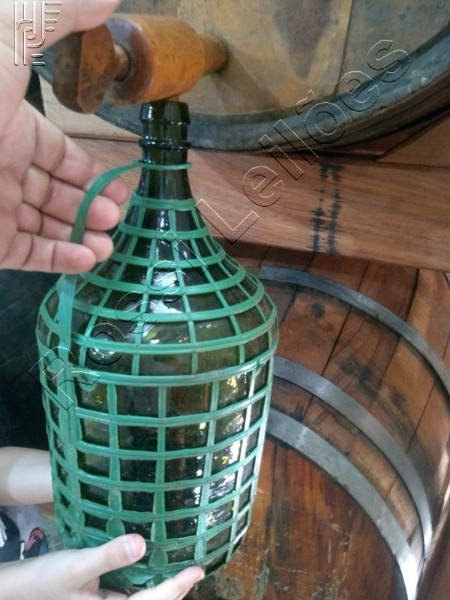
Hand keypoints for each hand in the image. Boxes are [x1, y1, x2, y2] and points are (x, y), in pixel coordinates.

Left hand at [0, 0, 127, 272]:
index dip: (87, 170)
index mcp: (8, 125)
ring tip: (108, 242)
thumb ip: (56, 15)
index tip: (119, 185)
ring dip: (79, 235)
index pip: (55, 153)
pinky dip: (58, 259)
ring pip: (43, 227)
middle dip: (88, 205)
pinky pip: (25, 254)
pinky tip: (87, 258)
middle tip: (116, 215)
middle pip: (53, 193)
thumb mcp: (6, 35)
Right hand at [0, 534, 203, 599]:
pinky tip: (154, 561)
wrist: (25, 586)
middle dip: (176, 588)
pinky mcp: (107, 595)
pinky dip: (148, 578)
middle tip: (196, 566)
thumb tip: (141, 543)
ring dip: (165, 584)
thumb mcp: (78, 567)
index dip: (176, 587)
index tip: (197, 570)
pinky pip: (134, 590)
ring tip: (183, 564)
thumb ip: (109, 556)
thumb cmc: (50, 578)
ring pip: (146, 596)